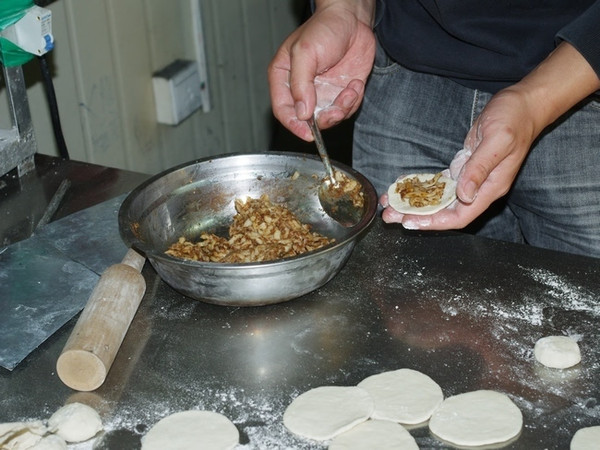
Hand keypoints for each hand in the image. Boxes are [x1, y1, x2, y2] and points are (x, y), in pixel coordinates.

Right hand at [268, 0, 375, 140]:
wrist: (353, 20)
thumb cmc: (324, 28)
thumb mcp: (305, 53)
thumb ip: (300, 84)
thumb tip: (301, 113)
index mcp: (284, 79)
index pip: (283, 111)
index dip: (294, 125)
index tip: (307, 134)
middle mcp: (302, 90)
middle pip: (307, 120)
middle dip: (324, 120)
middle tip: (335, 111)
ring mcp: (322, 93)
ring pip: (329, 118)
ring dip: (342, 109)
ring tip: (349, 90)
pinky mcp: (341, 93)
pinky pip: (346, 109)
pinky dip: (353, 101)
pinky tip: (355, 83)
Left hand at [382, 89, 534, 227]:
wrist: (523, 105)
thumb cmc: (514, 120)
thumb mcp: (497, 141)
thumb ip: (479, 168)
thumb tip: (464, 195)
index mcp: (490, 188)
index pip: (460, 216)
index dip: (434, 222)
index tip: (410, 222)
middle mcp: (479, 188)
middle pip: (444, 212)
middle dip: (416, 215)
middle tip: (389, 215)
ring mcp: (471, 179)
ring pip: (439, 199)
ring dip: (414, 202)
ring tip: (389, 202)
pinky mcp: (463, 167)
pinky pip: (439, 183)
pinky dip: (421, 185)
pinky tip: (403, 185)